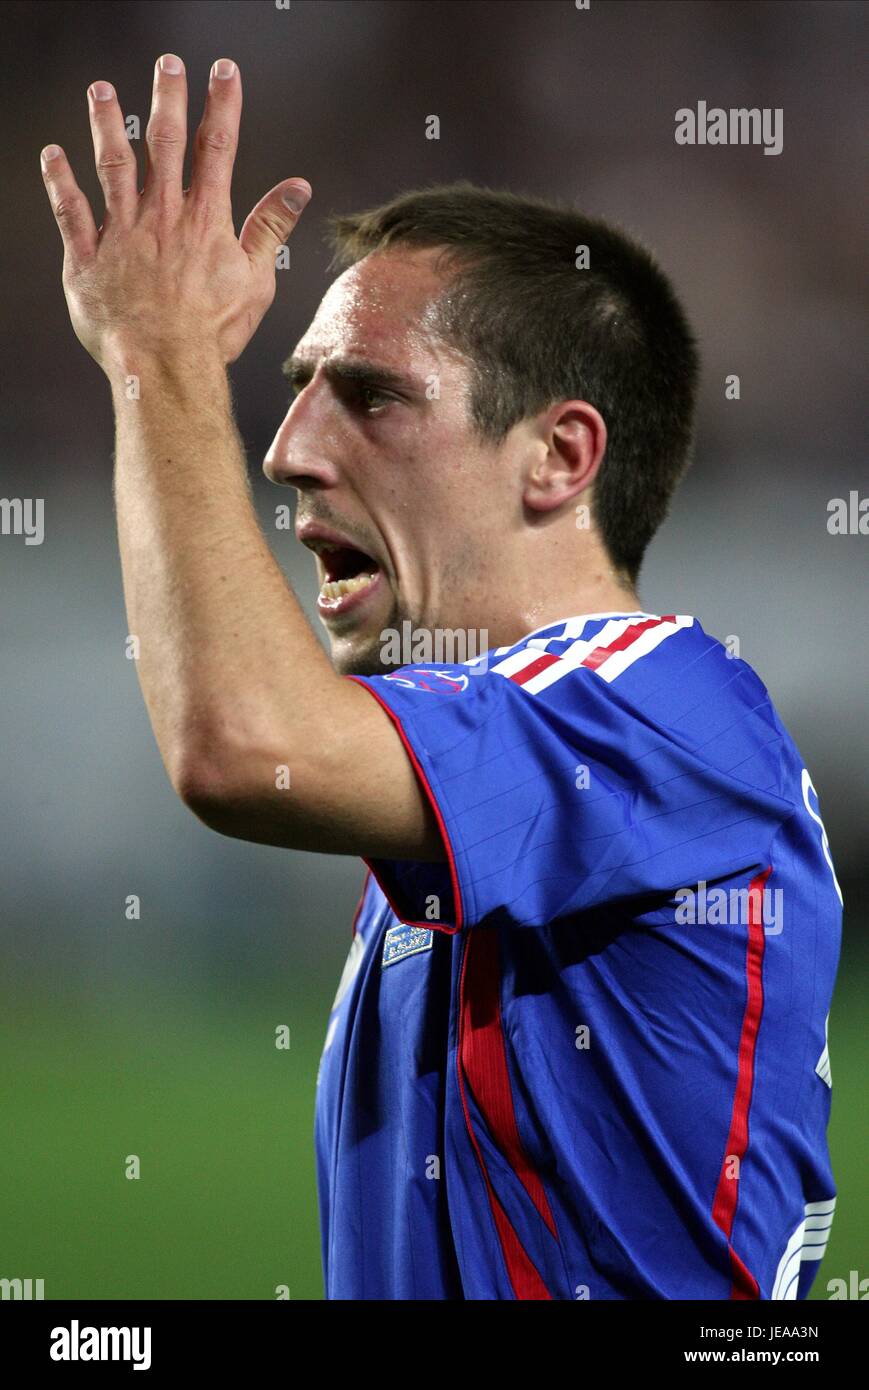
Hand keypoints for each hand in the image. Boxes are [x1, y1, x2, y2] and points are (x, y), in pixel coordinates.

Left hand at [41, 54, 310, 370]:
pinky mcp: (88, 258)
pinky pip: (70, 212)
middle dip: (167, 98)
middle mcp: (161, 216)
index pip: (216, 148)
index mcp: (203, 220)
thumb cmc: (211, 331)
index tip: (222, 72)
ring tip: (102, 92)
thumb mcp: (255, 280)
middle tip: (167, 64)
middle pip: (163, 143)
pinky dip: (60, 181)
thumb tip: (298, 188)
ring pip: (112, 166)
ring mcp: (121, 234)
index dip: (221, 105)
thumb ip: (271, 228)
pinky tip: (54, 155)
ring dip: (107, 124)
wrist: (164, 364)